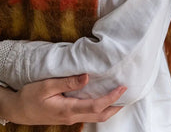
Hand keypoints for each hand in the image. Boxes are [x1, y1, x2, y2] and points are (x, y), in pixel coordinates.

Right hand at [0, 74, 125, 124]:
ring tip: (119, 95)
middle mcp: (73, 116)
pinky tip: (102, 98)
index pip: (96, 106)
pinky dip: (100, 107)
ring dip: (110, 108)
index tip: (122, 88)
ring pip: (96, 117)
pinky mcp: (69, 116)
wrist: (19, 110)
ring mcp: (71, 118)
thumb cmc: (30, 97)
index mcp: (68, 109)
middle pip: (100, 115)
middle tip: (127, 93)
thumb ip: (67, 82)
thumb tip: (87, 77)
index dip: (111, 98)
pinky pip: (89, 114)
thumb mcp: (46, 86)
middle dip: (116, 106)